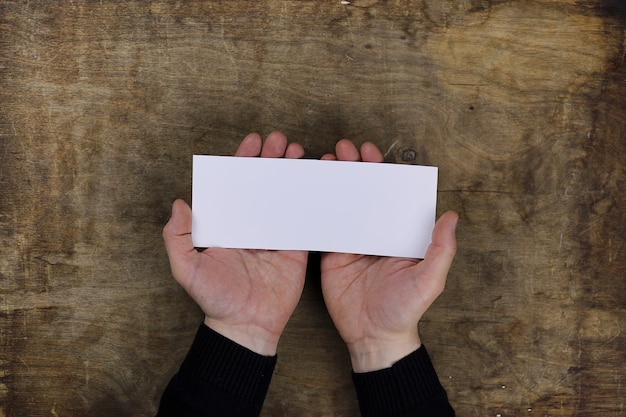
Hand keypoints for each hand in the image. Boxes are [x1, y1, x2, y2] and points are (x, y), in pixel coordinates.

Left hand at [163, 132, 307, 355]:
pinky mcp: (294, 247)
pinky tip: (317, 181)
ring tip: (298, 152)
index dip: (242, 160)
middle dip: (271, 159)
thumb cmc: (215, 299)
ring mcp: (274, 233)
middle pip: (261, 182)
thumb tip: (178, 204)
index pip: (234, 184)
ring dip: (291, 172)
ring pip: (284, 194)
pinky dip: (310, 199)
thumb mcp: (187, 269)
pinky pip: (303, 218)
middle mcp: (250, 223)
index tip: (252, 141)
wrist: (247, 326)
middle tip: (280, 141)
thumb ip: (178, 238)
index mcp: (226, 223)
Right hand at [320, 140, 457, 371]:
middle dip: (354, 168)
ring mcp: (352, 242)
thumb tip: (452, 216)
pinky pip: (324, 227)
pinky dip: (316, 208)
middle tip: (342, 149)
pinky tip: (309, 190)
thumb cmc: (405, 310)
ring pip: (343, 204)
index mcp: (399, 234)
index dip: (382, 171)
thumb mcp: (429, 280)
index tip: (371, 152)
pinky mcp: (332, 255)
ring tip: (323, 161)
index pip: (391, 195)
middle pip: (365, 193)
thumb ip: (441, 249)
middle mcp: (376, 233)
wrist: (373, 338)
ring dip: (334, 182)